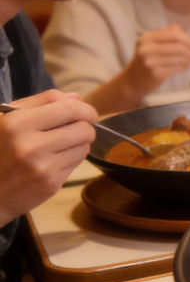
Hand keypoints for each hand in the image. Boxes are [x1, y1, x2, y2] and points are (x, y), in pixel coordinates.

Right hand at [0, 90, 97, 225]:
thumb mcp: (8, 118)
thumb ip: (41, 102)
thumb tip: (76, 98)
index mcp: (17, 123)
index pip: (70, 109)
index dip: (86, 110)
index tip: (89, 114)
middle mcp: (31, 145)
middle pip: (84, 129)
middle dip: (85, 127)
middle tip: (75, 129)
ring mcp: (42, 167)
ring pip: (84, 147)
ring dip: (79, 144)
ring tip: (61, 145)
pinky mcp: (51, 184)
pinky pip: (77, 164)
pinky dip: (71, 159)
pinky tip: (55, 159)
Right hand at [125, 24, 189, 94]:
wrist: (133, 80)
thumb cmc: (146, 60)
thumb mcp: (150, 44)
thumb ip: (164, 34)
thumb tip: (179, 28)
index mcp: (146, 38)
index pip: (173, 34)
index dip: (187, 39)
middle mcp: (146, 49)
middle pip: (178, 46)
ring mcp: (150, 62)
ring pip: (179, 58)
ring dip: (189, 59)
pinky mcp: (156, 74)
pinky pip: (177, 68)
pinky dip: (184, 66)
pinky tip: (184, 66)